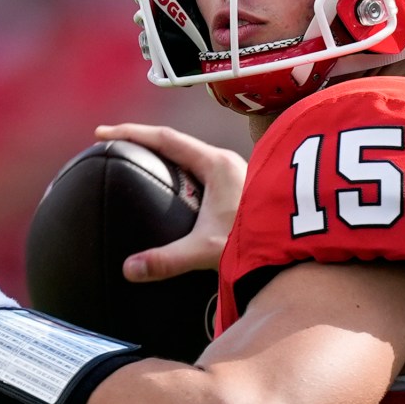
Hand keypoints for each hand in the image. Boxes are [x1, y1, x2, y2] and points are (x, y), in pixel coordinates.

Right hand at [95, 123, 244, 280]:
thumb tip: (129, 270)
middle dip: (144, 142)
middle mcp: (228, 164)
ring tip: (140, 166)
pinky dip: (182, 178)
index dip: (130, 134)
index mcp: (216, 164)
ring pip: (193, 159)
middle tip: (115, 145)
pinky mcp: (242, 192)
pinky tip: (174, 196)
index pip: (165, 139)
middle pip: (177, 144)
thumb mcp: (208, 250)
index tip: (103, 133)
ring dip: (166, 159)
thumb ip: (167, 260)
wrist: (302, 247)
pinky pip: (203, 176)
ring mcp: (237, 176)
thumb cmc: (259, 241)